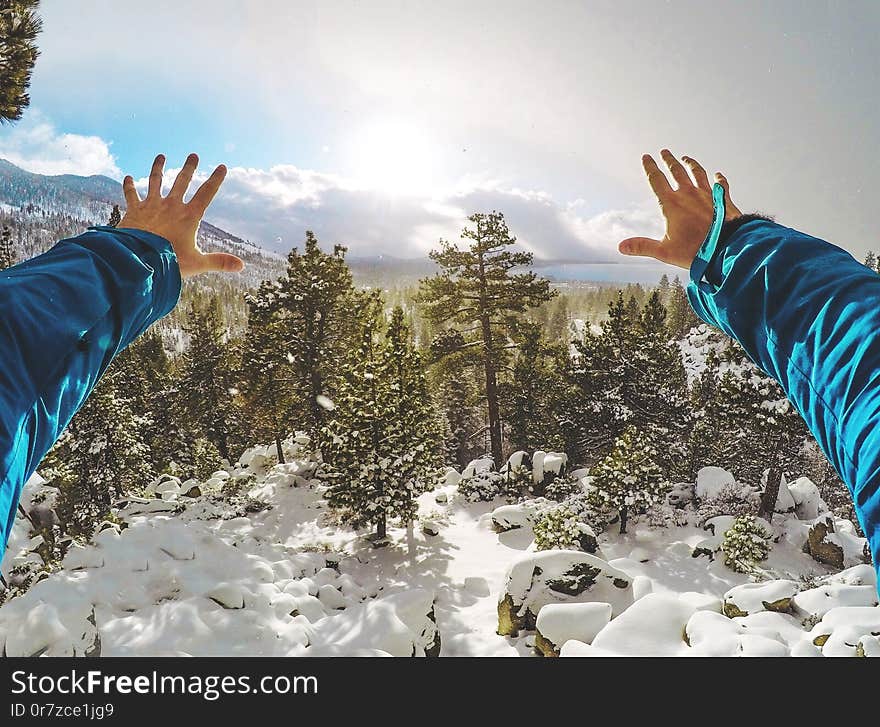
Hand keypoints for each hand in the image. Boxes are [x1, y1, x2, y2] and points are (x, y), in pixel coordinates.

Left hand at [119, 153, 243, 277]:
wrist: (139, 259)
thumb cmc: (170, 262)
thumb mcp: (198, 263)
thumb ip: (219, 262)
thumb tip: (241, 266)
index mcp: (189, 216)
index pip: (206, 194)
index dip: (216, 179)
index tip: (222, 167)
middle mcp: (171, 206)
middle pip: (182, 181)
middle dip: (189, 168)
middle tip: (193, 155)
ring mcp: (152, 206)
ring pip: (155, 181)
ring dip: (158, 168)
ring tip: (161, 156)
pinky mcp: (135, 211)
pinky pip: (131, 195)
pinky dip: (129, 186)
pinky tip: (128, 178)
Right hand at [618, 149, 741, 268]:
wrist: (727, 247)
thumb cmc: (696, 250)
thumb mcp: (664, 251)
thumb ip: (642, 246)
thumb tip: (622, 246)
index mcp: (671, 204)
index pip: (656, 180)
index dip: (650, 168)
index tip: (646, 158)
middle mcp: (688, 194)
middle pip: (676, 171)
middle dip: (668, 160)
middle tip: (664, 152)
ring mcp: (707, 194)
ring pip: (697, 172)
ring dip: (690, 164)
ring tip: (686, 158)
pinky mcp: (722, 198)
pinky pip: (720, 184)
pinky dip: (719, 178)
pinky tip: (718, 175)